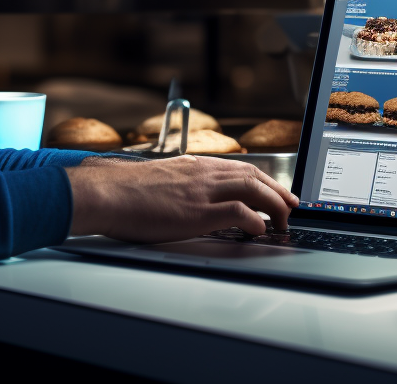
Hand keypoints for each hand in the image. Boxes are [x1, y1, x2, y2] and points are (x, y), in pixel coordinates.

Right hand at [65, 155, 298, 242]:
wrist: (105, 192)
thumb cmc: (121, 190)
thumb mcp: (157, 180)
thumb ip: (177, 185)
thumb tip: (185, 197)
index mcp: (193, 166)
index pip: (239, 167)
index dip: (262, 179)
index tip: (274, 189)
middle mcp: (202, 173)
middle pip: (253, 176)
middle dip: (277, 190)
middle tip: (291, 205)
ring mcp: (201, 191)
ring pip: (252, 189)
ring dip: (273, 205)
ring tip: (283, 220)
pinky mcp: (198, 211)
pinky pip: (238, 212)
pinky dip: (254, 220)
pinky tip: (258, 230)